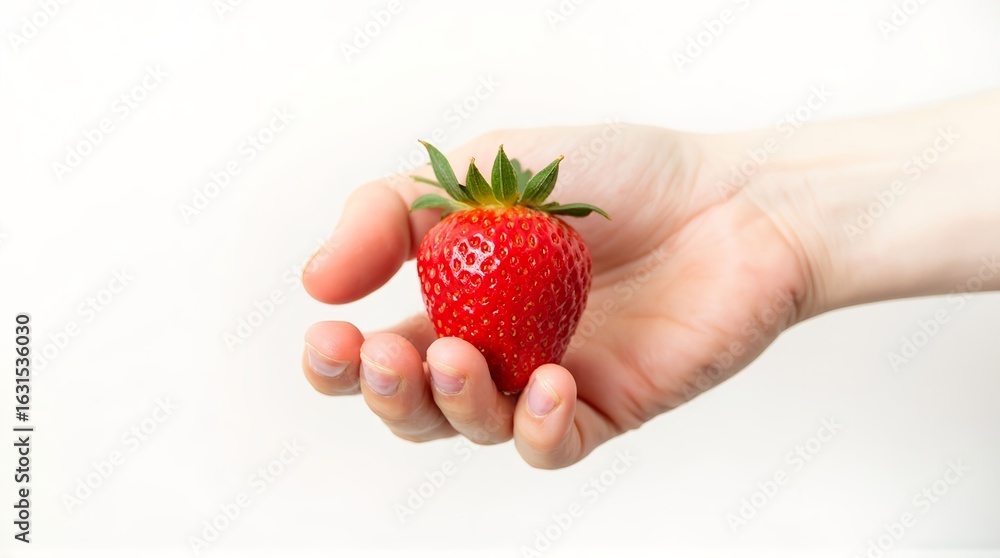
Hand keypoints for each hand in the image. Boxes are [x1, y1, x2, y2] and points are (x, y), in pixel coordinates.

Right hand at [299, 125, 809, 467]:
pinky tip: (548, 382)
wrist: (732, 198)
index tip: (327, 334)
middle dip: (384, 394)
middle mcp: (498, 348)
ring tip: (462, 356)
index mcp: (461, 297)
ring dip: (454, 403)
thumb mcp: (486, 170)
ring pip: (475, 429)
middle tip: (383, 355)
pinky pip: (556, 444)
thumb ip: (393, 213)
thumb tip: (314, 280)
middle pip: (414, 405)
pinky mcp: (606, 406)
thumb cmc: (617, 176)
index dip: (340, 360)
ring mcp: (549, 381)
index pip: (378, 347)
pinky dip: (540, 426)